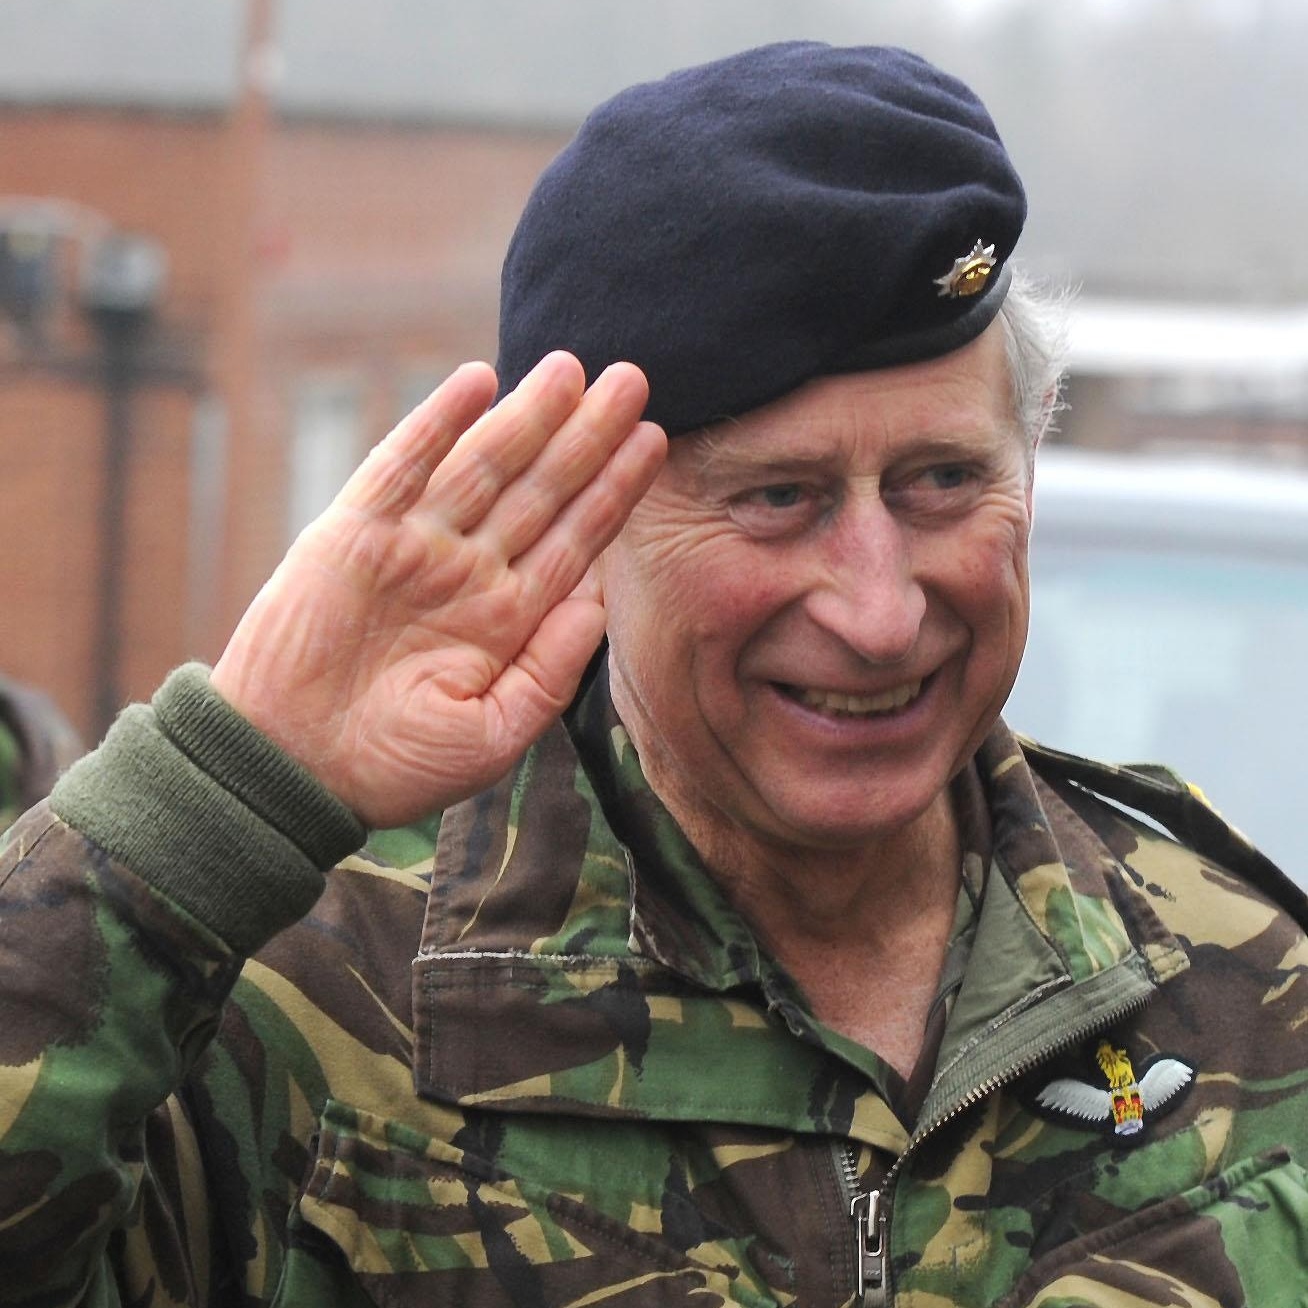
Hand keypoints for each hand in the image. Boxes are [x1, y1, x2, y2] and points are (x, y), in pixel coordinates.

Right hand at [211, 353, 665, 827]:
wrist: (294, 772)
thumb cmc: (395, 766)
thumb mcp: (495, 732)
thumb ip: (551, 667)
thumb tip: (600, 601)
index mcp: (506, 618)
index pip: (575, 539)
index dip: (614, 489)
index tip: (653, 443)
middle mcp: (468, 572)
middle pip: (541, 490)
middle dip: (587, 437)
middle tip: (633, 380)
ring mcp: (414, 546)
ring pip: (483, 466)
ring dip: (527, 416)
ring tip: (572, 369)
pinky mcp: (354, 532)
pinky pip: (401, 464)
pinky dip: (438, 423)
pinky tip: (478, 381)